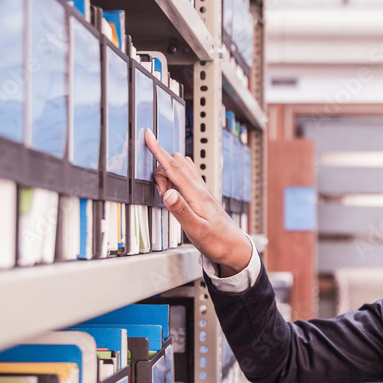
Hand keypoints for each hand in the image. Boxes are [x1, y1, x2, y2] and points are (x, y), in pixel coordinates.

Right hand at [144, 128, 251, 274]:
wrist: (233, 247)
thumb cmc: (217, 241)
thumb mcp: (196, 230)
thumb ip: (181, 210)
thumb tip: (167, 193)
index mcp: (196, 194)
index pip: (174, 166)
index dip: (159, 150)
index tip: (148, 135)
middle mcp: (200, 188)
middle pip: (175, 163)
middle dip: (161, 172)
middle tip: (163, 195)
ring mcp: (202, 190)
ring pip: (180, 168)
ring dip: (168, 176)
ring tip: (169, 198)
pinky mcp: (202, 195)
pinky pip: (186, 177)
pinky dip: (175, 180)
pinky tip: (175, 195)